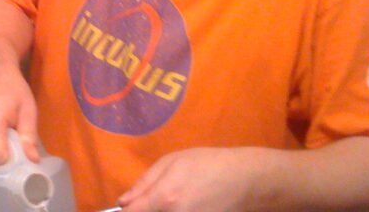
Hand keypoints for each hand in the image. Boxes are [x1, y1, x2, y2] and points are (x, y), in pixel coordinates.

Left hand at [117, 147, 261, 211]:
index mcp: (165, 198)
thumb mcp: (172, 162)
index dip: (125, 211)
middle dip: (145, 211)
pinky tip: (188, 204)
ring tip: (177, 198)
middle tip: (154, 201)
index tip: (126, 208)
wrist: (245, 180)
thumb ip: (144, 183)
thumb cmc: (206, 164)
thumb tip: (123, 202)